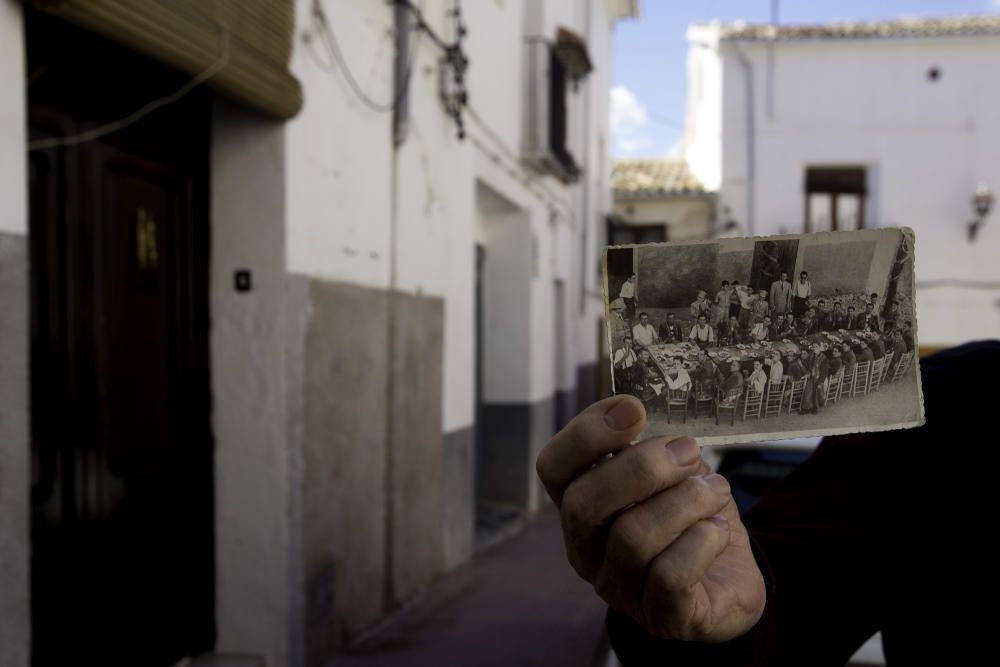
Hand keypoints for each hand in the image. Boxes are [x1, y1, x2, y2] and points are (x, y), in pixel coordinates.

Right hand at [536, 396, 765, 641]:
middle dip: (641, 468)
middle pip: (584, 503)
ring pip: (631, 538)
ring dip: (684, 501)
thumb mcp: (671, 473)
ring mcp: (618, 588)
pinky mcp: (660, 618)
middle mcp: (586, 549)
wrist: (732, 578)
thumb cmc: (691, 518)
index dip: (585, 434)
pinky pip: (669, 576)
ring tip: (715, 489)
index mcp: (581, 504)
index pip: (553, 467)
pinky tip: (719, 529)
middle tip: (687, 451)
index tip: (632, 408)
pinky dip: (702, 541)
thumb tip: (647, 412)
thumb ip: (654, 445)